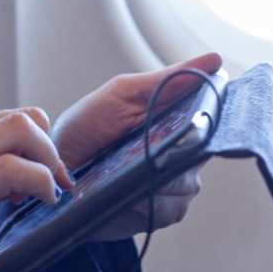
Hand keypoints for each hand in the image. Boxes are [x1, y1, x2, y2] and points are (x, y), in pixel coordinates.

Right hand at [0, 105, 66, 271]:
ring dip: (50, 159)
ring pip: (21, 129)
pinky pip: (13, 169)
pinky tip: (41, 201)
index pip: (1, 117)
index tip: (37, 174)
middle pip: (19, 116)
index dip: (30, 143)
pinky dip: (40, 180)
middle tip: (56, 181)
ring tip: (52, 190)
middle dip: (48, 147)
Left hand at [50, 53, 221, 240]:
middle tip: (147, 144)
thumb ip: (168, 79)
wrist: (57, 169)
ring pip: (187, 182)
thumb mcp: (124, 93)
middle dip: (179, 148)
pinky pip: (170, 206)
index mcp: (178, 120)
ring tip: (127, 166)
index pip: (212, 117)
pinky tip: (129, 190)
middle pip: (200, 152)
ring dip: (159, 174)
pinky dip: (149, 198)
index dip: (212, 115)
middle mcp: (183, 153)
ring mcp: (175, 185)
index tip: (198, 114)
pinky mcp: (161, 212)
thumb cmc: (89, 126)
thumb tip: (215, 59)